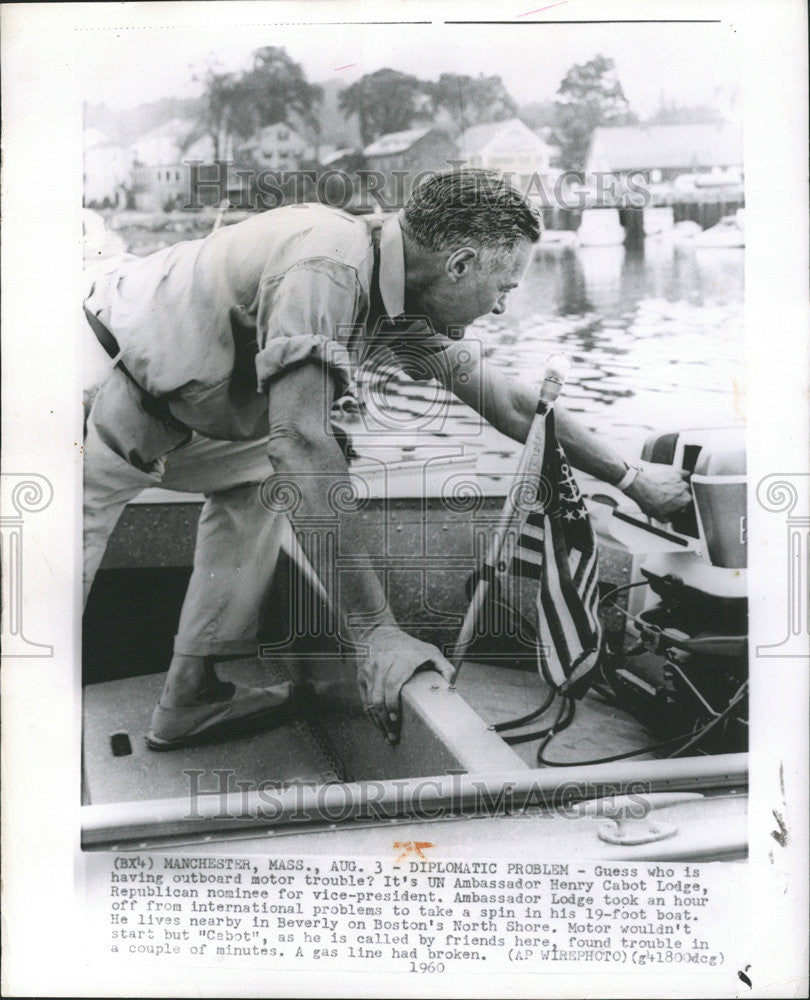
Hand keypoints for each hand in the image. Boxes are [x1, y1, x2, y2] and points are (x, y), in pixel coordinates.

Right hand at [355, 625, 455, 742]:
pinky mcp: (361, 676)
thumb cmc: (408, 645)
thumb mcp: (429, 651)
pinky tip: (379, 725)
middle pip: (379, 697)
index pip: (392, 683)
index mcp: (400, 659)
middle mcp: (382, 665)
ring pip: (370, 700)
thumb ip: (444, 667)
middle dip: (385, 719)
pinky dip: (371, 714)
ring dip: (378, 720)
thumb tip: (451, 686)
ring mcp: (369, 671)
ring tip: (387, 735)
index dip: (392, 703)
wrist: (378, 632)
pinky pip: (364, 699)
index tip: (396, 719)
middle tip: (393, 736)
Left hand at [625, 463, 691, 520]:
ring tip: (665, 490)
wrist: (639, 484)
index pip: (685, 507)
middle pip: (684, 495)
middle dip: (677, 498)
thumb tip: (670, 518)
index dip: (677, 509)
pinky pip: (683, 473)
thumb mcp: (658, 516)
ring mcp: (680, 479)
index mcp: (685, 500)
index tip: (670, 508)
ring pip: (683, 485)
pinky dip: (681, 476)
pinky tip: (676, 479)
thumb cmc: (648, 500)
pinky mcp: (674, 471)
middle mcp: (685, 488)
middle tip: (666, 499)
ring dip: (677, 488)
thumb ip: (669, 518)